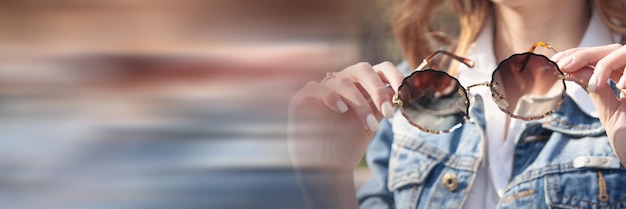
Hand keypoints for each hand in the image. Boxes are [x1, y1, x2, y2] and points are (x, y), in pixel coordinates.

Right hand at [288, 62, 403, 170]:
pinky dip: (329, 95)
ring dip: (360, 102)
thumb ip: (384, 104)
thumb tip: (403, 90)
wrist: (327, 168)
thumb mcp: (372, 123)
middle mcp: (342, 83)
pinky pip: (314, 87)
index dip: (395, 76)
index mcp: (361, 85)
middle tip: (388, 111)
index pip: (380, 69)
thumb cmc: (349, 145)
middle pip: (362, 69)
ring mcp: (322, 90)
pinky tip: (341, 109)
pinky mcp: (302, 100)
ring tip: (370, 125)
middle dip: (377, 88)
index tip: (407, 93)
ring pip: (342, 80)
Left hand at [551, 44, 625, 163]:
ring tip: (594, 86)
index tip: (555, 63)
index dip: (577, 55)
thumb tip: (570, 67)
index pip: (599, 57)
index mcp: (624, 77)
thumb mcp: (608, 108)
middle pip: (611, 50)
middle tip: (563, 65)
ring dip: (605, 64)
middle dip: (584, 55)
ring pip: (624, 52)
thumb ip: (594, 86)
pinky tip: (621, 89)